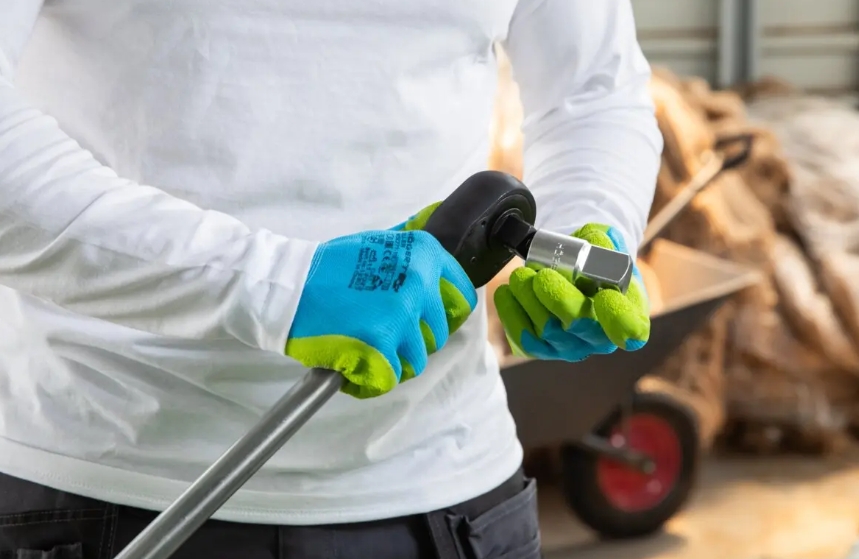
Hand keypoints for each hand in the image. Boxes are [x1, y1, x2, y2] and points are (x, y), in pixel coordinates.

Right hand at [285, 228, 476, 398]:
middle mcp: (419, 283)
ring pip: (416, 360)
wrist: (287, 285)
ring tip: (364, 348)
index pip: (462, 297)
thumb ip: (412, 254)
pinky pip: (390, 377)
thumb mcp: (379, 243)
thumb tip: (439, 233)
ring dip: (391, 361)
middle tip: (381, 334)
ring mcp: (402, 315)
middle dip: (412, 340)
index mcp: (424, 255)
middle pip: (437, 334)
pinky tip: (352, 365)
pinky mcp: (380, 344)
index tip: (427, 321)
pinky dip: (370, 379)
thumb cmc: (329, 267)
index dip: (444, 315)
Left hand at [494, 224, 649, 361]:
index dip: (618, 317)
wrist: (573, 277)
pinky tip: (506, 292)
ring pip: (547, 329)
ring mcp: (571, 347)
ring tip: (521, 275)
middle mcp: (601, 338)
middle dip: (558, 298)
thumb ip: (605, 243)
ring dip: (529, 299)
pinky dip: (511, 312)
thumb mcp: (608, 248)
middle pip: (579, 324)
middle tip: (543, 275)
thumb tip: (595, 242)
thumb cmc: (597, 264)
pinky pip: (524, 337)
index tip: (605, 296)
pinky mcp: (543, 349)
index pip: (630, 328)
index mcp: (629, 316)